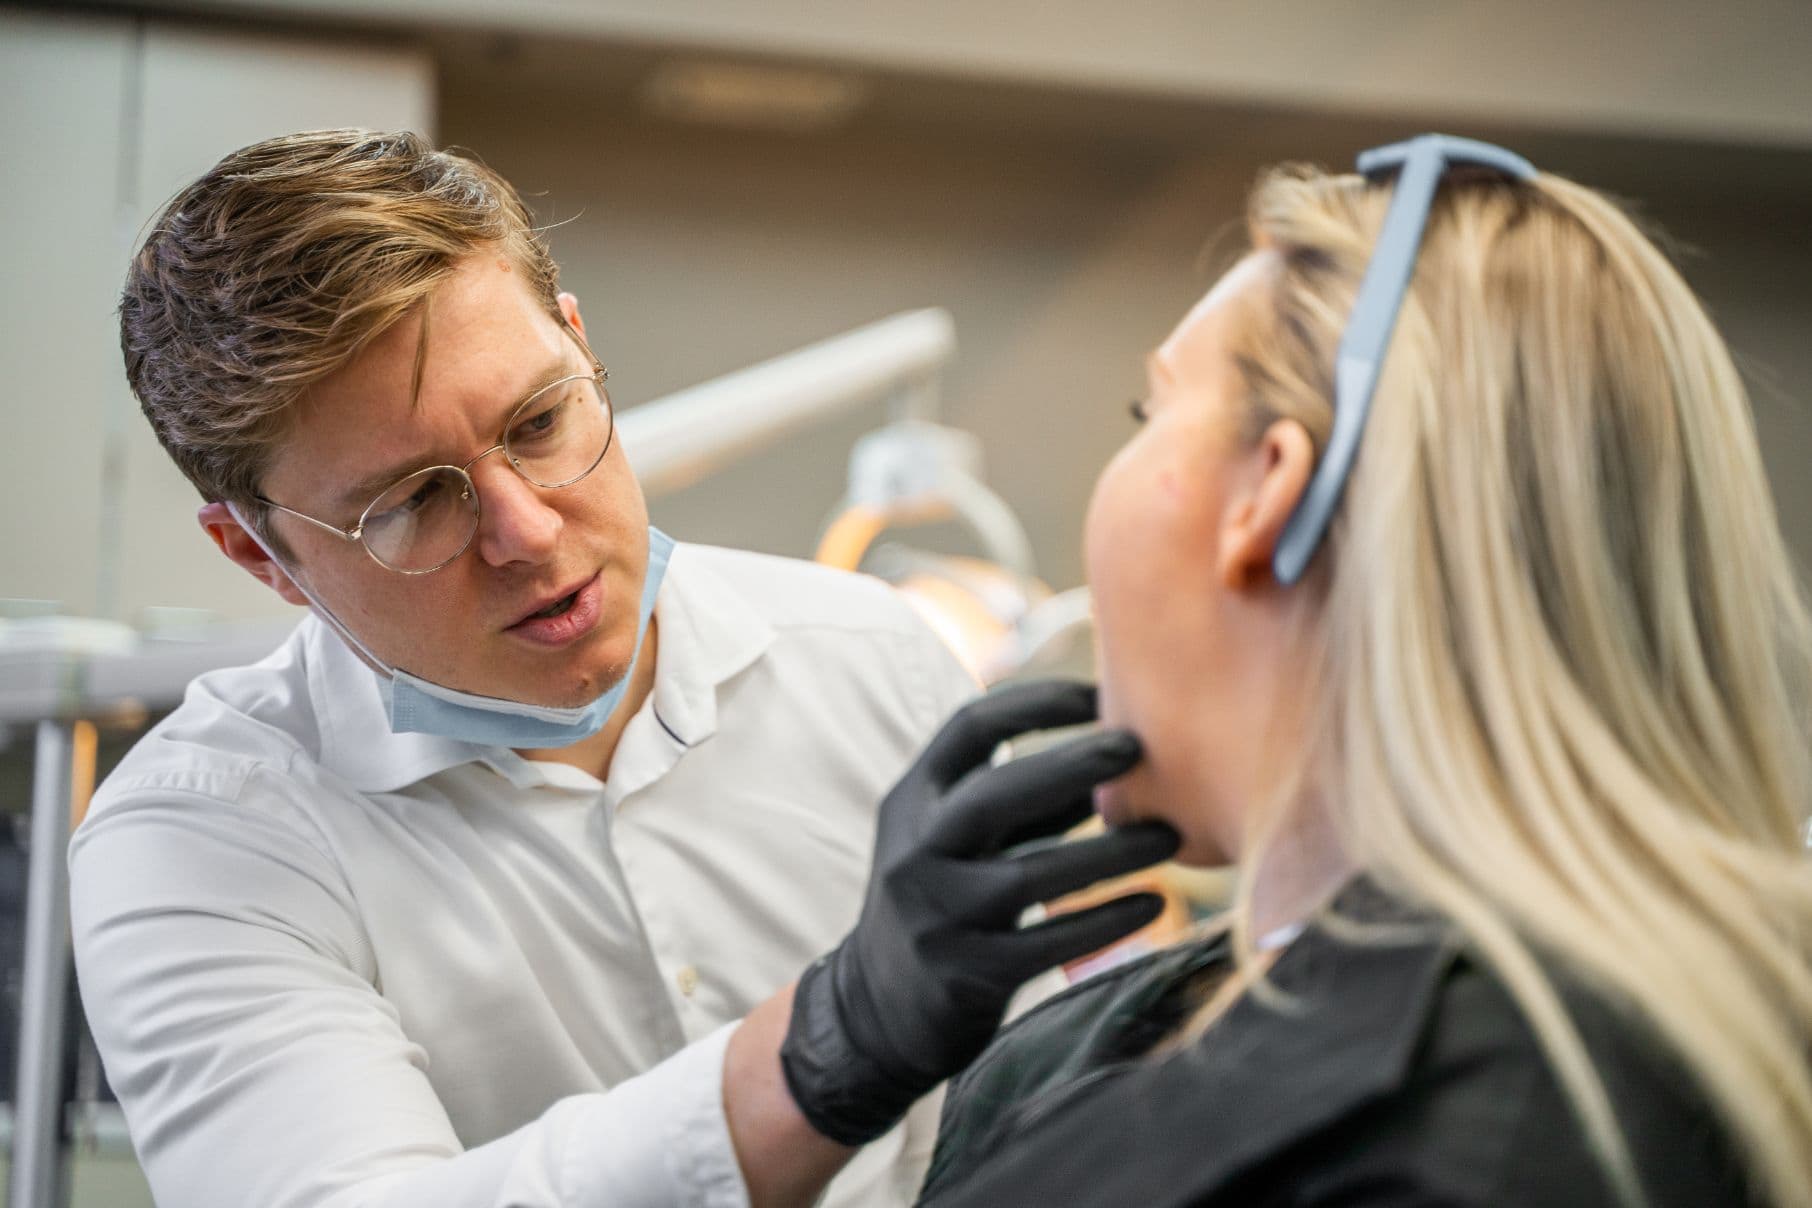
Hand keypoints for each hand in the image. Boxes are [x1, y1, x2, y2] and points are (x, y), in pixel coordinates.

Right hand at [779, 679, 1180, 1144]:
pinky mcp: (967, 974)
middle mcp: (915, 851)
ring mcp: (936, 916)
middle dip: (1069, 764)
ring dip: (1107, 854)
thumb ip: (1025, 796)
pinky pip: (1047, 943)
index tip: (1101, 694)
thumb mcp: (961, 836)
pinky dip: (1104, 921)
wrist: (878, 1005)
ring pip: (1029, 876)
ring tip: (1170, 836)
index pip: (969, 728)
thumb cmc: (946, 897)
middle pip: (993, 795)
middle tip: (1137, 748)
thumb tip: (1123, 748)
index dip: (1036, 703)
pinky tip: (1153, 905)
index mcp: (913, 799)